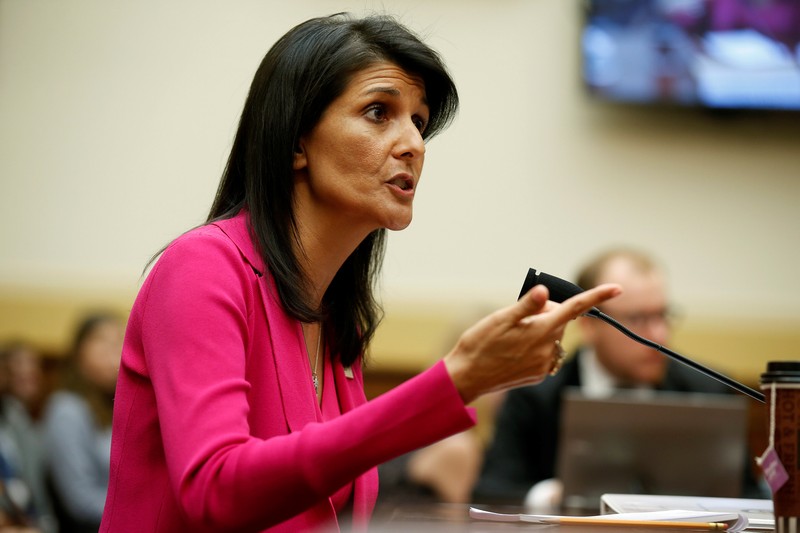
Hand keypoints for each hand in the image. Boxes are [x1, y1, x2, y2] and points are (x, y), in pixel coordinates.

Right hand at [443, 283, 620, 403]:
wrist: (466, 377)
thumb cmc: (479, 344)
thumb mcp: (500, 318)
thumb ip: (526, 306)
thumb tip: (545, 292)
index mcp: (541, 331)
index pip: (575, 309)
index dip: (597, 297)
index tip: (617, 288)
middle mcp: (548, 349)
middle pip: (559, 321)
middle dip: (546, 313)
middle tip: (517, 315)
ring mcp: (544, 365)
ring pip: (552, 338)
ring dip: (540, 331)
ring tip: (511, 336)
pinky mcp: (537, 375)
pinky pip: (545, 354)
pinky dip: (535, 346)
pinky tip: (513, 350)